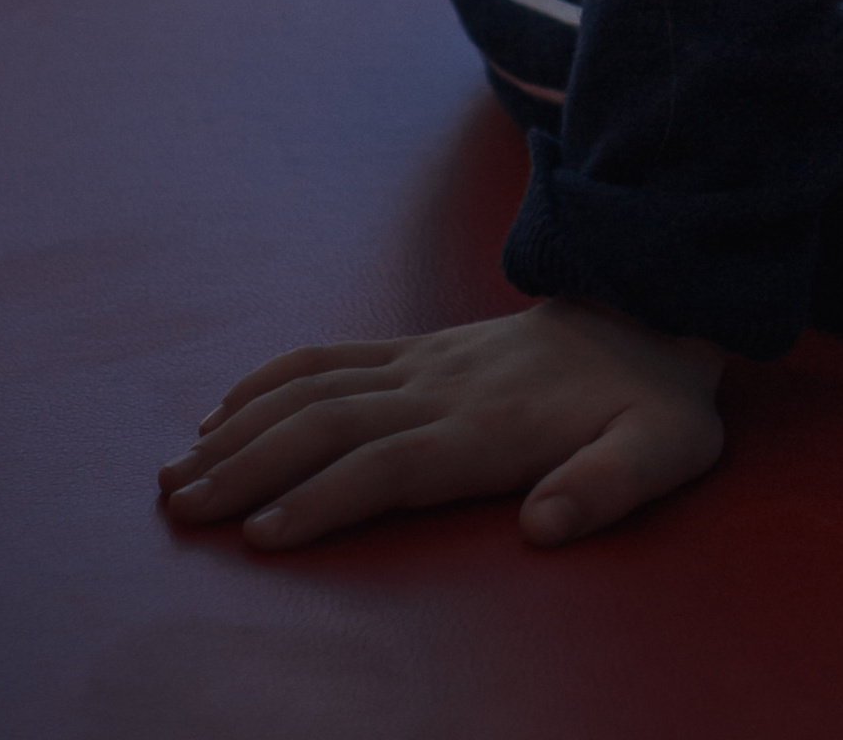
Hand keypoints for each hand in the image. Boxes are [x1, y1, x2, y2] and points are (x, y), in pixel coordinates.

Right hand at [156, 297, 724, 551]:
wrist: (656, 309)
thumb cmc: (656, 403)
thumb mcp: (665, 449)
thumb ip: (610, 486)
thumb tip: (547, 525)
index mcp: (491, 424)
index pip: (390, 464)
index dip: (325, 498)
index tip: (260, 534)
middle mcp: (443, 387)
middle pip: (330, 424)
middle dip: (251, 467)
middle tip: (180, 509)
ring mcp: (426, 361)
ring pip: (317, 388)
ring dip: (244, 427)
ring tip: (177, 470)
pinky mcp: (420, 348)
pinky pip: (334, 357)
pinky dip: (271, 380)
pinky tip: (224, 411)